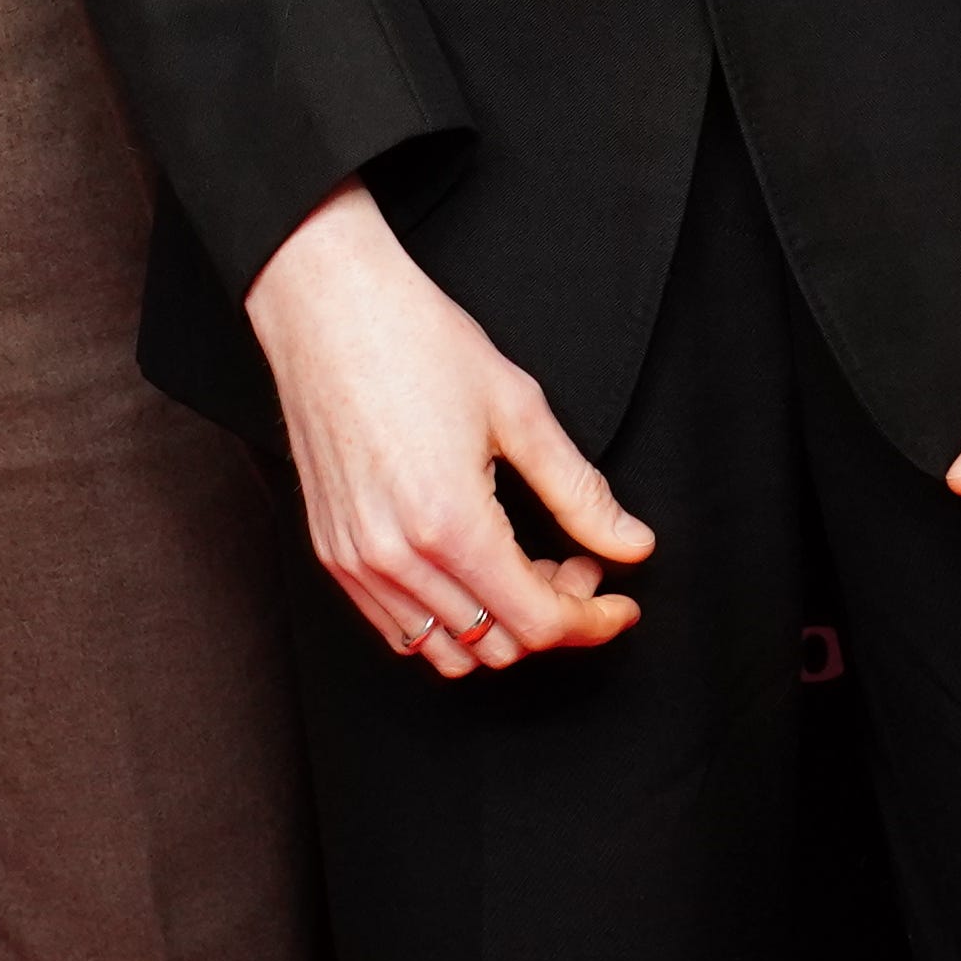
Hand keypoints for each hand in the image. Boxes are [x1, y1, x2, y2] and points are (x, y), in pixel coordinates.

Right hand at [244, 181, 651, 675]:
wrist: (327, 308)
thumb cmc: (416, 342)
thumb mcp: (519, 410)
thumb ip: (581, 493)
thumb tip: (633, 545)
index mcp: (449, 524)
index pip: (538, 622)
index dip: (592, 622)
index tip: (620, 604)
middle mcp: (396, 558)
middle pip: (498, 646)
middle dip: (553, 616)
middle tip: (578, 562)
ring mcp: (357, 561)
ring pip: (448, 652)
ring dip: (501, 626)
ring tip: (524, 564)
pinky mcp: (332, 553)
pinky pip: (400, 627)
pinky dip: (449, 620)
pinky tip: (474, 566)